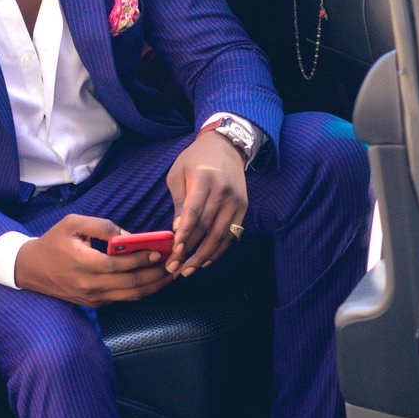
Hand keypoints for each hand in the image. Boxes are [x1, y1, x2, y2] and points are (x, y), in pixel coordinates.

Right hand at [14, 214, 172, 305]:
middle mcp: (89, 285)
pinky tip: (154, 280)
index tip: (158, 251)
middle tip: (175, 263)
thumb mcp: (73, 223)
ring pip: (131, 296)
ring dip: (154, 286)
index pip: (119, 265)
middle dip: (156, 274)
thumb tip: (129, 236)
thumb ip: (102, 226)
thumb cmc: (53, 241)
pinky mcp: (94, 304)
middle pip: (131, 285)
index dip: (141, 259)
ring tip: (171, 274)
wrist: (31, 269)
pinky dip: (141, 290)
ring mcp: (92, 298)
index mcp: (83, 263)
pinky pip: (123, 298)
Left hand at [166, 132, 247, 275]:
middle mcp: (224, 191)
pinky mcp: (243, 207)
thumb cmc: (194, 160)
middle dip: (190, 251)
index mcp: (205, 179)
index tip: (174, 251)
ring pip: (221, 235)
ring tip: (188, 270)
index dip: (185, 234)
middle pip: (208, 228)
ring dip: (204, 256)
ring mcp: (237, 201)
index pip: (195, 212)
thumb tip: (178, 230)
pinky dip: (219, 250)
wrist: (225, 146)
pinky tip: (206, 261)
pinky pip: (232, 235)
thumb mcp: (178, 174)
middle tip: (175, 268)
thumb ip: (179, 202)